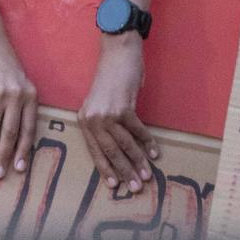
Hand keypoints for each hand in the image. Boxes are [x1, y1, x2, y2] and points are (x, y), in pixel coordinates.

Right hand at [0, 26, 37, 178]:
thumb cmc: (5, 63)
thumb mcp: (21, 82)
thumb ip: (21, 104)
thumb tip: (16, 134)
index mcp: (30, 95)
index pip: (28, 129)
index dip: (23, 150)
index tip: (19, 169)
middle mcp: (16, 96)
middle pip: (11, 132)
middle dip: (4, 156)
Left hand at [78, 37, 158, 192]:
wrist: (118, 51)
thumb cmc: (112, 76)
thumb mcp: (102, 102)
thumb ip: (106, 123)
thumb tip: (122, 149)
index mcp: (84, 119)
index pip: (94, 151)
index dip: (106, 169)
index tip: (115, 185)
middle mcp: (92, 118)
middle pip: (110, 151)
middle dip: (125, 171)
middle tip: (137, 187)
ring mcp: (107, 113)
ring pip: (124, 144)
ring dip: (138, 161)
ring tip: (147, 175)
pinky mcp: (123, 106)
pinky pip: (137, 130)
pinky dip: (147, 142)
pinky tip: (155, 152)